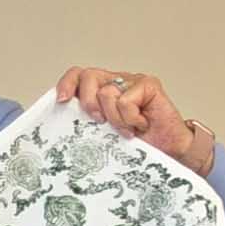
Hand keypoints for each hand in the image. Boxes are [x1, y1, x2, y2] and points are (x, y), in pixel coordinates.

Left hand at [57, 66, 213, 175]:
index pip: (77, 75)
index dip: (67, 84)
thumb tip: (58, 126)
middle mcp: (114, 82)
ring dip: (114, 118)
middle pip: (88, 76)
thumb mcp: (99, 134)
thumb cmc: (133, 143)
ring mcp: (132, 81)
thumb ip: (83, 122)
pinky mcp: (148, 84)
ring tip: (126, 129)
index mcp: (98, 91)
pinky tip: (140, 124)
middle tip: (98, 122)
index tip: (62, 101)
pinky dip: (130, 118)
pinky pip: (126, 99)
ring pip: (107, 92)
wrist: (166, 150)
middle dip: (87, 101)